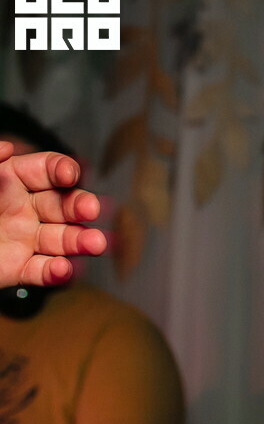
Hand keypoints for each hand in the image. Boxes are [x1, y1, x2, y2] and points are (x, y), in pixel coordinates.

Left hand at [0, 144, 105, 287]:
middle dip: (80, 205)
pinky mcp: (18, 270)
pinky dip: (57, 273)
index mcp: (9, 179)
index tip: (69, 175)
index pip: (46, 169)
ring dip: (82, 241)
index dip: (62, 169)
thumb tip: (5, 149)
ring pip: (62, 239)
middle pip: (63, 204)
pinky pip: (43, 272)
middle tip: (90, 210)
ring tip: (95, 244)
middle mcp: (23, 208)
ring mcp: (23, 240)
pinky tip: (63, 270)